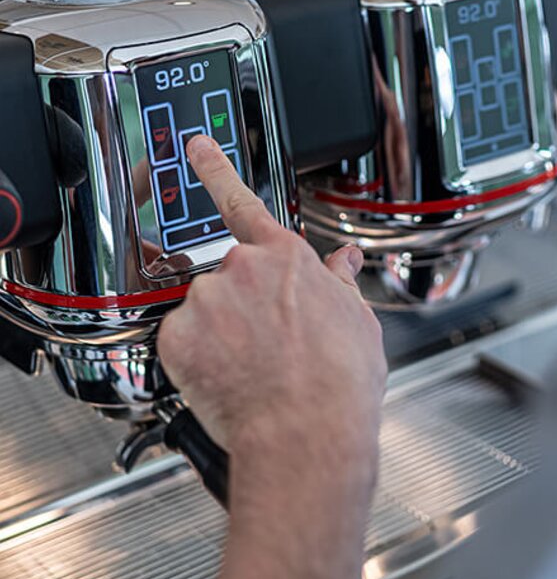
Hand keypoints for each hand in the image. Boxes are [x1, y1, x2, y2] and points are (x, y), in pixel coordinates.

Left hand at [158, 135, 385, 578]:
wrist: (308, 431)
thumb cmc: (338, 383)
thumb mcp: (355, 320)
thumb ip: (339, 282)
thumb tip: (342, 262)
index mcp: (286, 258)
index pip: (241, 201)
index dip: (214, 169)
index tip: (195, 148)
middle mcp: (242, 268)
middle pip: (229, 276)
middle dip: (241, 304)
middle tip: (265, 343)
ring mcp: (207, 301)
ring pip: (204, 310)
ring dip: (220, 333)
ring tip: (253, 368)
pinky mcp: (178, 336)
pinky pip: (181, 341)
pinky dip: (197, 358)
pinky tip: (228, 377)